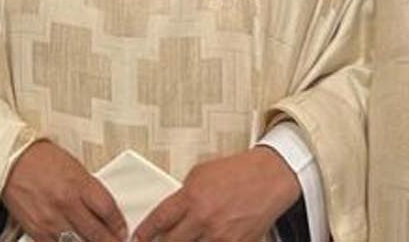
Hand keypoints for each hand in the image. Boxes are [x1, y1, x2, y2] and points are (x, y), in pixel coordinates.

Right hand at [1, 141, 126, 241]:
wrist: (10, 161)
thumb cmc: (40, 160)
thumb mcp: (74, 168)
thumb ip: (89, 191)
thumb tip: (104, 212)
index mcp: (79, 184)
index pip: (109, 211)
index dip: (119, 225)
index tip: (122, 230)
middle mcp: (66, 203)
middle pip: (98, 234)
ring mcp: (51, 220)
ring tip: (94, 241)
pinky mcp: (36, 230)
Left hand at [135, 148, 298, 241]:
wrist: (270, 178)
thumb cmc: (238, 173)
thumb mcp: (200, 174)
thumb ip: (182, 196)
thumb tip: (169, 214)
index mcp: (192, 198)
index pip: (159, 221)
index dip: (144, 233)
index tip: (138, 239)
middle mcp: (205, 219)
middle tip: (159, 240)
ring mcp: (222, 236)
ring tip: (185, 237)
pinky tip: (206, 238)